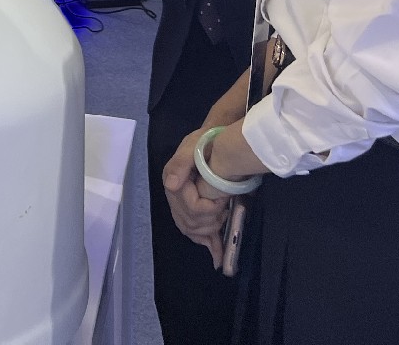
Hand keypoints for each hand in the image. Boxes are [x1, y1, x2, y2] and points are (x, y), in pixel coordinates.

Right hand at [162, 128, 229, 269]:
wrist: (209, 142)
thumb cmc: (203, 144)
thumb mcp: (192, 147)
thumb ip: (181, 164)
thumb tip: (171, 185)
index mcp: (173, 182)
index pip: (192, 208)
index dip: (211, 208)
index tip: (224, 198)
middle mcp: (174, 197)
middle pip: (192, 223)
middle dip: (212, 221)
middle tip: (227, 210)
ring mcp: (180, 206)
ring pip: (192, 231)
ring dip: (210, 231)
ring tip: (224, 221)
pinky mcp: (189, 212)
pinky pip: (194, 233)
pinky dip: (207, 244)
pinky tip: (217, 256)